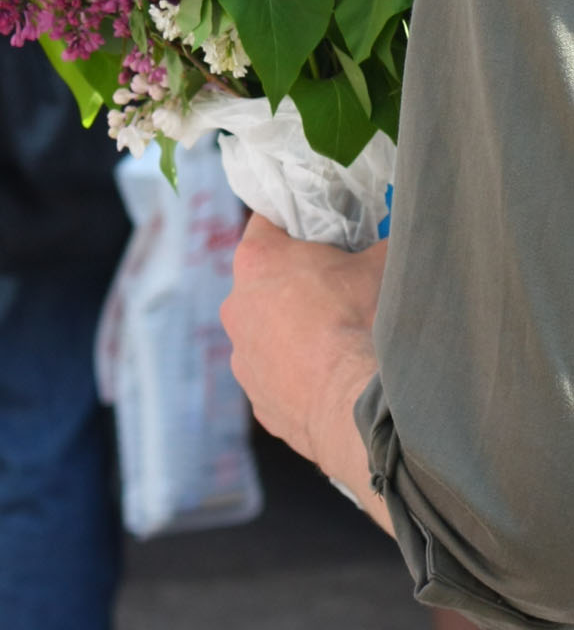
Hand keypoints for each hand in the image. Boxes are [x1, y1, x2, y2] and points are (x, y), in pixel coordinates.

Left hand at [221, 214, 385, 466]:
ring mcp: (242, 357)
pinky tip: (331, 379)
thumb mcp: (382, 263)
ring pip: (267, 331)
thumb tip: (392, 242)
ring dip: (294, 331)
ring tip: (338, 342)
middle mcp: (236, 305)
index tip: (322, 234)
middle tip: (338, 289)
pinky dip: (298, 374)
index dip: (298, 225)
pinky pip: (276, 376)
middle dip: (297, 281)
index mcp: (257, 260)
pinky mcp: (257, 400)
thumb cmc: (365, 323)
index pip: (268, 223)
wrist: (360, 407)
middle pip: (265, 280)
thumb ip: (377, 244)